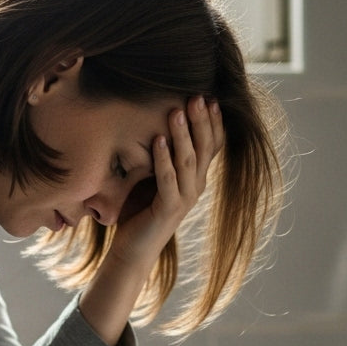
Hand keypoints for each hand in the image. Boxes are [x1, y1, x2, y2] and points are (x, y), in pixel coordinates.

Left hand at [108, 95, 225, 265]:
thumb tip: (155, 120)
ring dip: (182, 134)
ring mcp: (185, 199)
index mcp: (196, 177)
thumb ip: (161, 155)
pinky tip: (158, 139)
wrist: (132, 249)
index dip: (213, 122)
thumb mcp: (153, 176)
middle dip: (201, 121)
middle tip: (197, 95)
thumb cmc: (140, 210)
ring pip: (188, 161)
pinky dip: (163, 158)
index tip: (209, 96)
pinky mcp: (168, 210)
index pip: (212, 145)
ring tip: (176, 110)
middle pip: (204, 148)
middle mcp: (196, 186)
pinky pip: (168, 179)